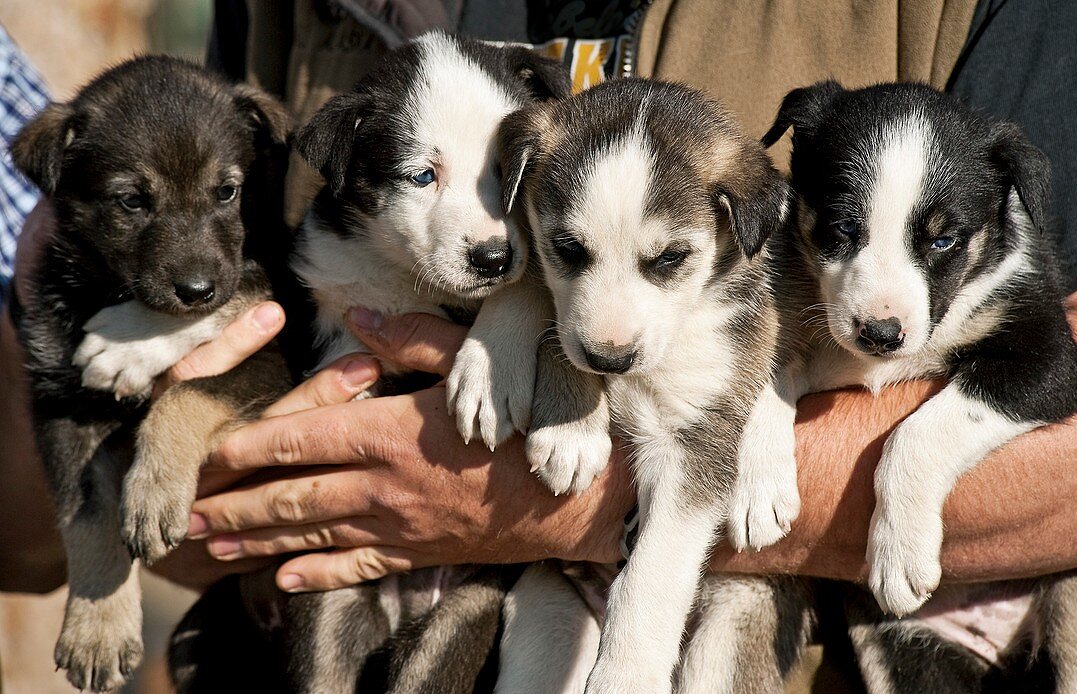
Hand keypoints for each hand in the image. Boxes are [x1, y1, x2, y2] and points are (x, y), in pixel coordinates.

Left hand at [190, 310, 631, 592]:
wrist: (574, 496)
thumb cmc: (527, 421)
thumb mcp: (474, 363)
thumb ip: (413, 338)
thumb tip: (359, 319)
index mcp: (388, 432)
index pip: (297, 439)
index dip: (245, 447)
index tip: (207, 451)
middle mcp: (381, 486)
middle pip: (289, 496)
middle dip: (232, 503)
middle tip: (185, 510)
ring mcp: (397, 527)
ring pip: (310, 536)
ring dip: (256, 541)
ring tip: (212, 544)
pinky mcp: (417, 555)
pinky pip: (355, 570)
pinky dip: (315, 576)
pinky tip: (281, 580)